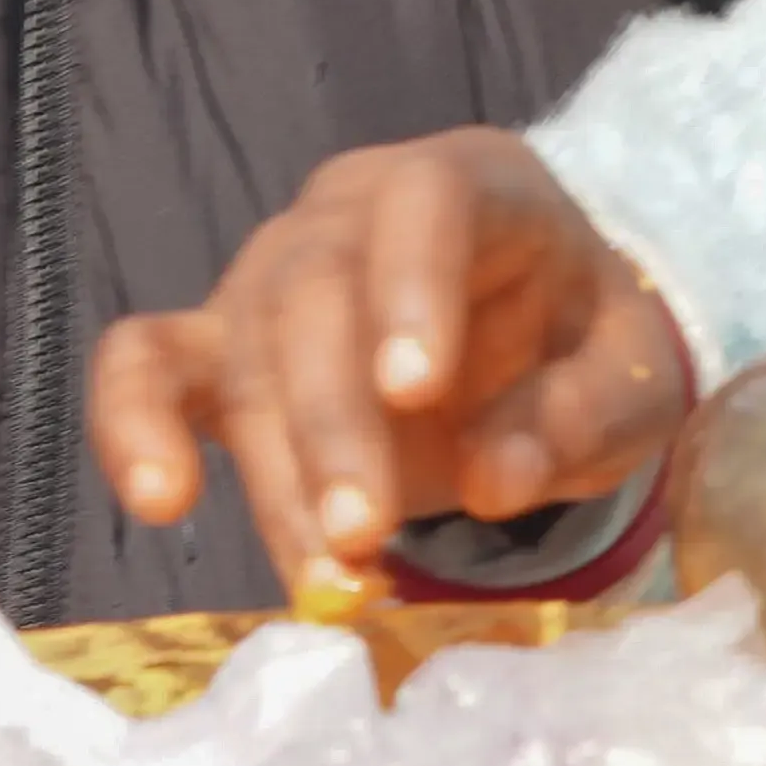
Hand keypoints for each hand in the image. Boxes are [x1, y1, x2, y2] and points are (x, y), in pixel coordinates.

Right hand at [85, 127, 690, 583]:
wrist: (537, 340)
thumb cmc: (583, 340)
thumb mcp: (632, 373)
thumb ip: (579, 414)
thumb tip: (496, 480)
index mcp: (469, 184)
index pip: (423, 201)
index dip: (409, 285)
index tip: (416, 392)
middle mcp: (350, 210)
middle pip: (313, 291)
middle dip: (330, 424)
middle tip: (365, 538)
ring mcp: (272, 272)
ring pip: (244, 350)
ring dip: (273, 473)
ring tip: (326, 581)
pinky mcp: (219, 343)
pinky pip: (146, 362)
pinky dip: (133, 424)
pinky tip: (160, 499)